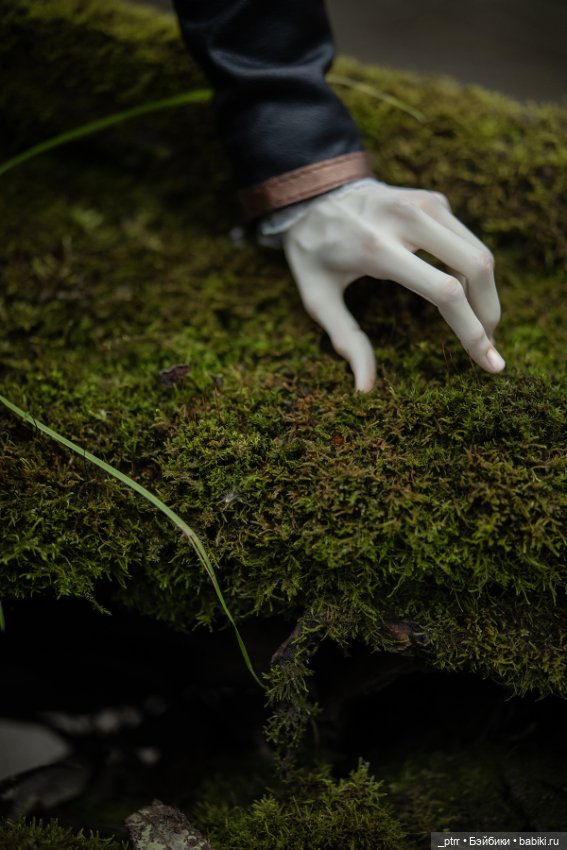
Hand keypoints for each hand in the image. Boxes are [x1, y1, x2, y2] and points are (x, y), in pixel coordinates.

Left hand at [283, 180, 503, 390]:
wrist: (314, 193)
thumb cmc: (313, 252)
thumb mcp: (316, 299)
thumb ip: (345, 341)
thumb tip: (365, 389)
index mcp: (377, 247)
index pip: (444, 290)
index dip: (472, 330)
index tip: (490, 362)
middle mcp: (406, 219)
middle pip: (476, 268)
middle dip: (490, 314)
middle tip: (489, 349)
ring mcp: (425, 204)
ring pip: (479, 254)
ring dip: (487, 296)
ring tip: (479, 329)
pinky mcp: (434, 201)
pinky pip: (468, 242)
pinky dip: (473, 274)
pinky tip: (464, 299)